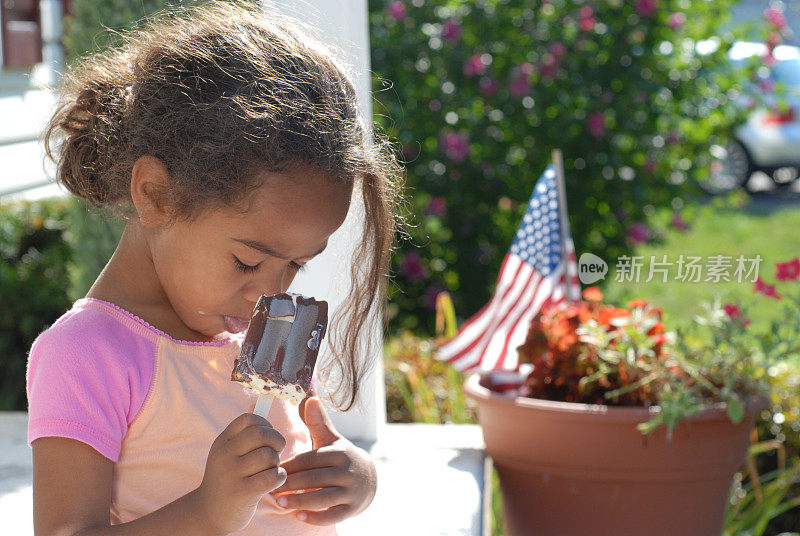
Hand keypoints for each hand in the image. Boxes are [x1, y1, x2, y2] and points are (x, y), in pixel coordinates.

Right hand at [194, 413, 287, 534]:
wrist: (210, 513)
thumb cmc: (228, 478)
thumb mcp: (229, 452)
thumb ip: (244, 432)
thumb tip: (259, 402)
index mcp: (223, 441)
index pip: (249, 419)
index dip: (266, 424)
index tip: (268, 437)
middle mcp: (224, 454)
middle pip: (260, 434)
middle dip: (276, 441)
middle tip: (276, 452)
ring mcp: (231, 474)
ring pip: (268, 456)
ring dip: (276, 463)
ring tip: (270, 470)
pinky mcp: (241, 493)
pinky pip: (271, 476)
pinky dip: (279, 477)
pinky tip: (274, 480)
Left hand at [270, 396, 376, 524]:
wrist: (370, 479)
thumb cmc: (342, 457)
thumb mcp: (332, 439)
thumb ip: (318, 422)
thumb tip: (310, 398)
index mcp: (339, 453)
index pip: (311, 459)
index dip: (292, 464)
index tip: (272, 468)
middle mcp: (347, 471)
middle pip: (316, 478)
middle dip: (292, 484)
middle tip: (270, 488)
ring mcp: (351, 491)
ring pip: (324, 497)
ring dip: (300, 501)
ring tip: (280, 503)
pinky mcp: (352, 508)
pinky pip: (333, 515)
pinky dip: (316, 517)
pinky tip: (298, 516)